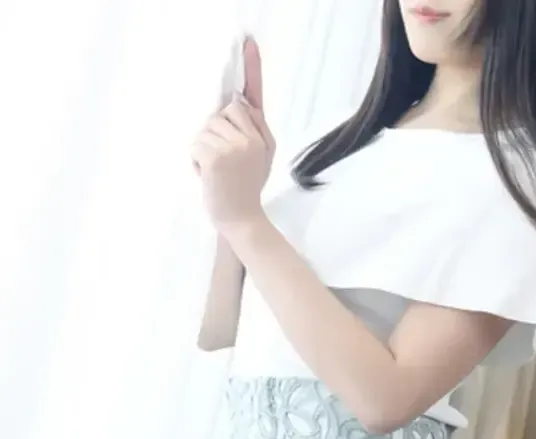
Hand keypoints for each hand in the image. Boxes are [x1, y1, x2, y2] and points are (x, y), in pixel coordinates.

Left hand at [191, 38, 274, 235]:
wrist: (241, 221)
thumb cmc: (244, 189)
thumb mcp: (258, 157)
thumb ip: (251, 129)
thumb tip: (234, 104)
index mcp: (263, 135)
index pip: (255, 97)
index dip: (251, 68)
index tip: (248, 42)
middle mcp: (253, 137)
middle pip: (223, 110)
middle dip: (216, 131)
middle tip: (223, 160)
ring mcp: (236, 146)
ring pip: (206, 127)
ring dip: (203, 148)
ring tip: (215, 171)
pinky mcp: (217, 156)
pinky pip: (196, 143)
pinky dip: (195, 160)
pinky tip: (207, 175)